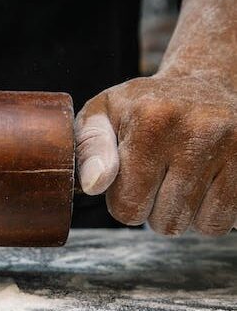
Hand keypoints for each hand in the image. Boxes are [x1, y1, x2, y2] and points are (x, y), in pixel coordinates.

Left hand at [75, 72, 235, 235]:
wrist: (204, 83)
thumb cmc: (143, 107)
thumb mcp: (102, 114)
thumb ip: (89, 148)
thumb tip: (94, 185)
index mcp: (150, 122)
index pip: (127, 207)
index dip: (124, 202)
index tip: (130, 178)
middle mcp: (197, 131)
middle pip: (166, 223)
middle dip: (156, 210)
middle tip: (159, 177)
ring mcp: (235, 146)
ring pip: (202, 226)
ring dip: (187, 213)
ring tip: (183, 179)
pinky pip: (230, 221)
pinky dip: (214, 212)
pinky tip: (207, 182)